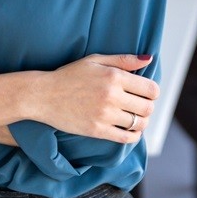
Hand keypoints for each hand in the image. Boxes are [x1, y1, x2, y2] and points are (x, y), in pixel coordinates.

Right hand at [33, 54, 159, 144]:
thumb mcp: (95, 60)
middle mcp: (111, 96)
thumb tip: (149, 59)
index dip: (152, 92)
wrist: (44, 95)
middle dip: (148, 107)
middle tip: (139, 105)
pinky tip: (129, 129)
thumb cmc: (69, 75)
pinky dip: (134, 135)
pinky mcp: (97, 130)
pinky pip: (126, 138)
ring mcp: (104, 115)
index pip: (151, 89)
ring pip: (139, 124)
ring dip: (141, 121)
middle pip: (148, 108)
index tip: (146, 92)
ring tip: (134, 117)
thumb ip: (123, 59)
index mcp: (114, 76)